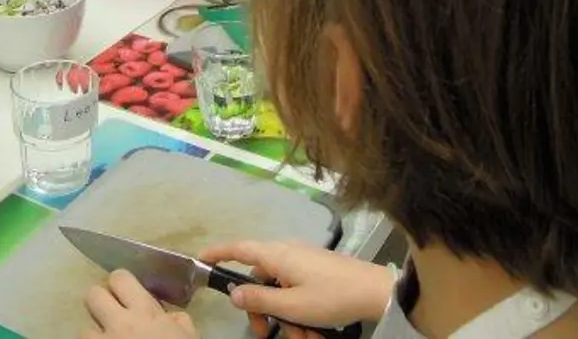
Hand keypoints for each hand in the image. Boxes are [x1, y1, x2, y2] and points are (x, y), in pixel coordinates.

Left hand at [81, 270, 199, 338]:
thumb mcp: (190, 338)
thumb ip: (178, 321)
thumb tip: (170, 316)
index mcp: (145, 312)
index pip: (119, 278)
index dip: (122, 285)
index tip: (128, 296)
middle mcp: (118, 323)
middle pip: (92, 295)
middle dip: (101, 304)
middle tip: (113, 317)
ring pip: (84, 329)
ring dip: (96, 336)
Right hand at [200, 241, 392, 337]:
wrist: (376, 292)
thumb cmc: (331, 296)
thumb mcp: (291, 306)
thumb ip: (258, 300)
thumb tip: (233, 293)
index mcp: (277, 255)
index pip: (238, 248)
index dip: (218, 253)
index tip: (201, 260)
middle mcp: (288, 253)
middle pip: (260, 279)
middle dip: (261, 309)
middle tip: (264, 333)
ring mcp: (304, 262)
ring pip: (281, 291)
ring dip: (285, 317)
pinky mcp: (318, 272)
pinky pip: (298, 291)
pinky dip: (299, 312)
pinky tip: (313, 332)